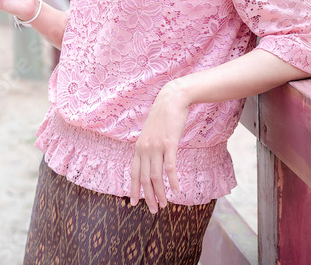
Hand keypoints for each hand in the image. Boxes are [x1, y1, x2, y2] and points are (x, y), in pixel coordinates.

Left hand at [130, 81, 189, 213]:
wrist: (171, 100)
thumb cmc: (163, 118)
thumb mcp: (150, 134)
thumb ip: (148, 148)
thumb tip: (149, 162)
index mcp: (139, 148)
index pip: (134, 173)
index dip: (134, 189)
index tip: (134, 203)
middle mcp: (145, 149)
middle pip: (144, 179)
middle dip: (148, 197)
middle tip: (153, 210)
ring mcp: (156, 147)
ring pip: (156, 176)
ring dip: (160, 193)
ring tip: (164, 204)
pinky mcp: (169, 144)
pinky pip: (169, 167)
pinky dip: (172, 181)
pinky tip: (176, 190)